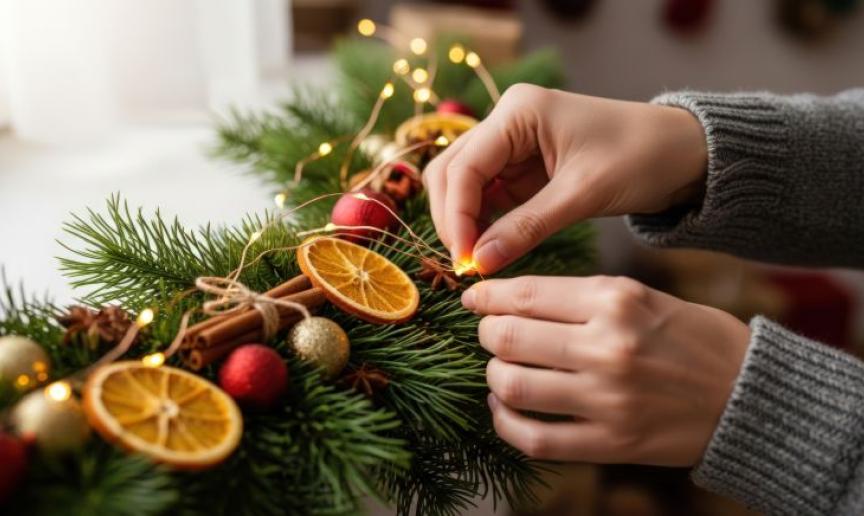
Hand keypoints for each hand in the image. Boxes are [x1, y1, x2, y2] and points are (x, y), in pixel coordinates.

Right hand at [424, 84, 706, 272]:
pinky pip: (487, 196)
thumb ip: (526, 227)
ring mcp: (511, 144)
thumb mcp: (582, 194)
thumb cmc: (640, 158)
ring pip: (463, 184)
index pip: (464, 166)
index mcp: (518, 111)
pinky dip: (482, 222)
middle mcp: (506, 121)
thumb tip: (479, 262)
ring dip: (463, 221)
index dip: (456, 215)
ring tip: (476, 260)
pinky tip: (489, 248)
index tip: (464, 259)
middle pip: (452, 171)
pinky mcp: (521, 167)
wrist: (681, 152)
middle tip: (464, 264)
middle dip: (452, 218)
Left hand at [465, 275, 749, 465]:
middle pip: (507, 338)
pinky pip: (534, 438)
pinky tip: (505, 408)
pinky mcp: (611, 442)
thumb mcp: (642, 296)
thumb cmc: (693, 337)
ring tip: (501, 369)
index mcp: (615, 300)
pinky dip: (506, 423)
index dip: (486, 297)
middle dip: (486, 333)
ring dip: (494, 376)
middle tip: (489, 333)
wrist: (749, 394)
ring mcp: (607, 399)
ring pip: (512, 386)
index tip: (474, 299)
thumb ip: (579, 298)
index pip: (524, 295)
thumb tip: (512, 301)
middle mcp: (607, 347)